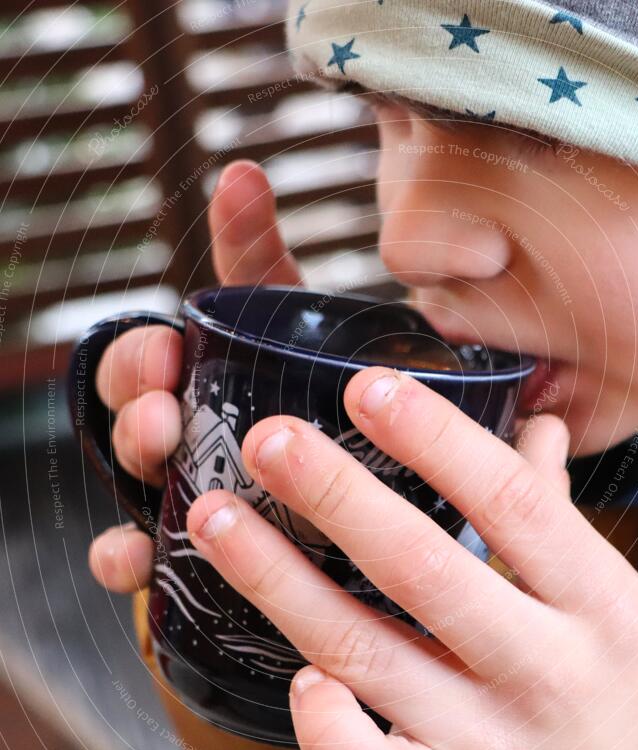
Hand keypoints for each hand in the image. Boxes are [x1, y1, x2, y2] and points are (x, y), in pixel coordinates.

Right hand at [88, 161, 300, 590]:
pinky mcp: (200, 543)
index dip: (142, 356)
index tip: (167, 349)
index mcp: (197, 375)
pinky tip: (134, 554)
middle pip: (131, 415)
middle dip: (131, 404)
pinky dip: (126, 555)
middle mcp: (183, 426)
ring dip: (132, 463)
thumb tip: (239, 170)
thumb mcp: (297, 317)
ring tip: (157, 448)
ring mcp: (187, 482)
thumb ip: (260, 253)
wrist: (376, 468)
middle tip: (161, 406)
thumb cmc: (323, 385)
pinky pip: (146, 554)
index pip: (147, 361)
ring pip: (134, 477)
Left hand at [183, 369, 637, 749]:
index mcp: (592, 597)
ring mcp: (489, 740)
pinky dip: (330, 732)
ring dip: (282, 584)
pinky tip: (296, 677)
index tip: (367, 388)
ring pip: (370, 655)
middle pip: (423, 570)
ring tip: (217, 521)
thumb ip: (553, 505)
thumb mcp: (610, 587)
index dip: (435, 439)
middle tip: (270, 440)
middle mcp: (540, 667)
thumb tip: (536, 421)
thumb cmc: (616, 674)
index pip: (509, 500)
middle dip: (337, 497)